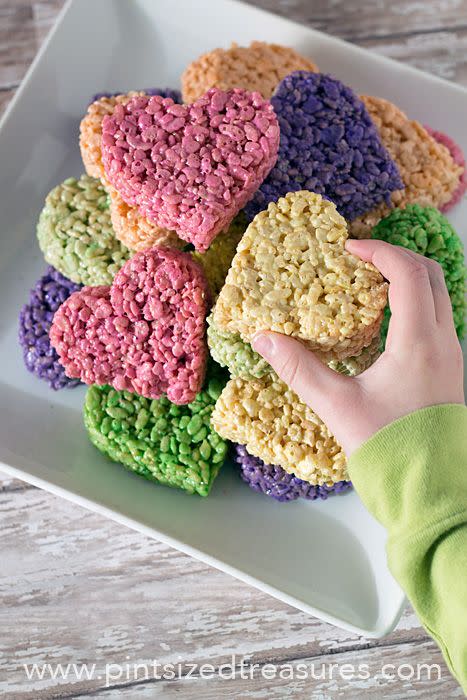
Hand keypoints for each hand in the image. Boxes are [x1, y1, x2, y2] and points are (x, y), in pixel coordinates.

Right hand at [252, 239, 464, 455]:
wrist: (431, 488)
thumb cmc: (390, 448)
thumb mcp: (338, 407)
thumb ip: (300, 370)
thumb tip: (264, 338)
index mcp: (418, 343)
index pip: (407, 274)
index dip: (379, 251)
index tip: (349, 249)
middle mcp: (442, 342)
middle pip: (430, 275)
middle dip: (396, 258)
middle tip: (360, 260)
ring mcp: (451, 355)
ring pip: (438, 296)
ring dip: (407, 279)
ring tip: (369, 285)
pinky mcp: (449, 369)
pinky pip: (436, 318)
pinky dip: (414, 303)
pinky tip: (384, 321)